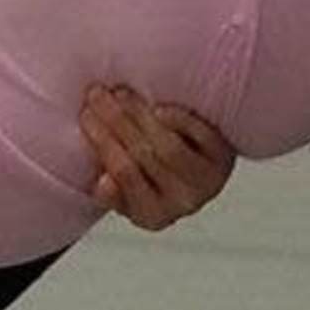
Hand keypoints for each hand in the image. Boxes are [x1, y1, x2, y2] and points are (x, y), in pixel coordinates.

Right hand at [79, 80, 239, 232]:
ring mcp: (207, 180)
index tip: (85, 116)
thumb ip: (110, 191)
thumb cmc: (151, 176)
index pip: (122, 175)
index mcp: (152, 216)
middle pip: (142, 156)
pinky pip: (200, 136)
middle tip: (96, 94)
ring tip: (121, 93)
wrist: (197, 171)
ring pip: (168, 147)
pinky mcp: (224, 158)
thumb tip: (103, 183)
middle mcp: (182, 203)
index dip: (103, 142)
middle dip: (115, 120)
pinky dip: (178, 120)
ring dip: (140, 115)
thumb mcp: (126, 192)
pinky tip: (159, 107)